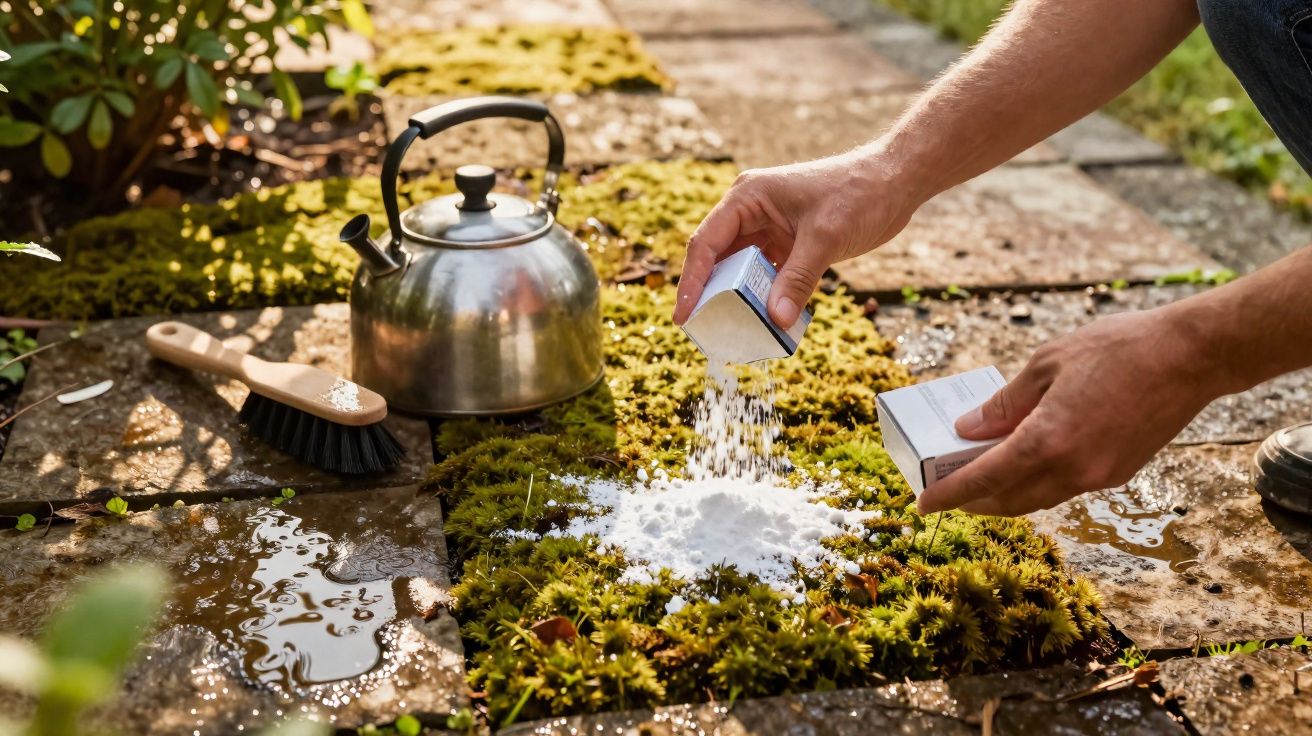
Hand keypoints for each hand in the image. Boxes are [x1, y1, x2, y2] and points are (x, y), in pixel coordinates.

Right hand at [673, 148, 922, 327]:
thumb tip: (774, 320)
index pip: (706, 243)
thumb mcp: (826, 237)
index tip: (683, 317)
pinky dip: (765, 297)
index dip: (691, 283)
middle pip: (717, 259)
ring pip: (741, 270)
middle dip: (710, 295)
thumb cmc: (860, 193)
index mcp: (748, 197)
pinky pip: (766, 275)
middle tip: (703, 332)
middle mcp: (751, 211)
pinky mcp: (788, 243)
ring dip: (738, 299)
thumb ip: (798, 279)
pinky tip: (765, 322)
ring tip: (731, 332)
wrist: (896, 180)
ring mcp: (769, 227)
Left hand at [916, 306, 1222, 515]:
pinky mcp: (1119, 473)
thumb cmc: (1117, 349)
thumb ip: (1004, 403)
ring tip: (980, 480)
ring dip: (1006, 496)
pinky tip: (1025, 462)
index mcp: (1048, 440)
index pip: (985, 480)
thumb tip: (968, 430)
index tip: (924, 504)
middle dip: (974, 503)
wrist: (1190, 357)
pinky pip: (1065, 487)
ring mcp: (1099, 476)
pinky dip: (1037, 482)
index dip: (950, 495)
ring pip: (1039, 498)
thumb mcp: (1046, 364)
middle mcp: (1073, 468)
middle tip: (948, 493)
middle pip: (1009, 501)